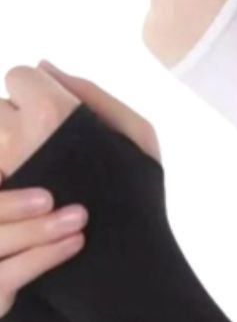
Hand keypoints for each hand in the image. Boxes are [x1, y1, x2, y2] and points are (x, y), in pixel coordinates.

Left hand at [0, 63, 159, 314]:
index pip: (20, 75)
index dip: (38, 92)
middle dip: (18, 119)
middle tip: (48, 147)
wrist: (118, 256)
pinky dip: (7, 172)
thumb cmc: (138, 191)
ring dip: (8, 146)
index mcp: (54, 114)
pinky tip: (28, 187)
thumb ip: (92, 92)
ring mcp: (4, 167)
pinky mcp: (3, 192)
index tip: (57, 115)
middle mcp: (18, 136)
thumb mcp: (139, 133)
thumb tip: (45, 65)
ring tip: (37, 170)